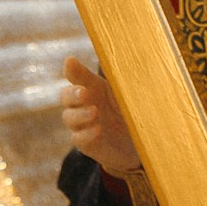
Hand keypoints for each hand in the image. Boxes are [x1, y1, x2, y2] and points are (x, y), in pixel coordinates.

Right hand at [60, 55, 140, 175]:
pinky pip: (78, 139)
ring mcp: (82, 125)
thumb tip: (108, 61)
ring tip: (94, 111)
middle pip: (66, 96)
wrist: (140, 142)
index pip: (77, 76)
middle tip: (84, 93)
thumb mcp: (125, 93)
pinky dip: (85, 134)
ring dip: (80, 114)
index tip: (70, 62)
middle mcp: (82, 105)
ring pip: (69, 117)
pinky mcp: (86, 144)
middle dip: (73, 94)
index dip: (73, 70)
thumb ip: (115, 78)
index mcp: (92, 87)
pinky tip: (97, 129)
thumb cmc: (130, 111)